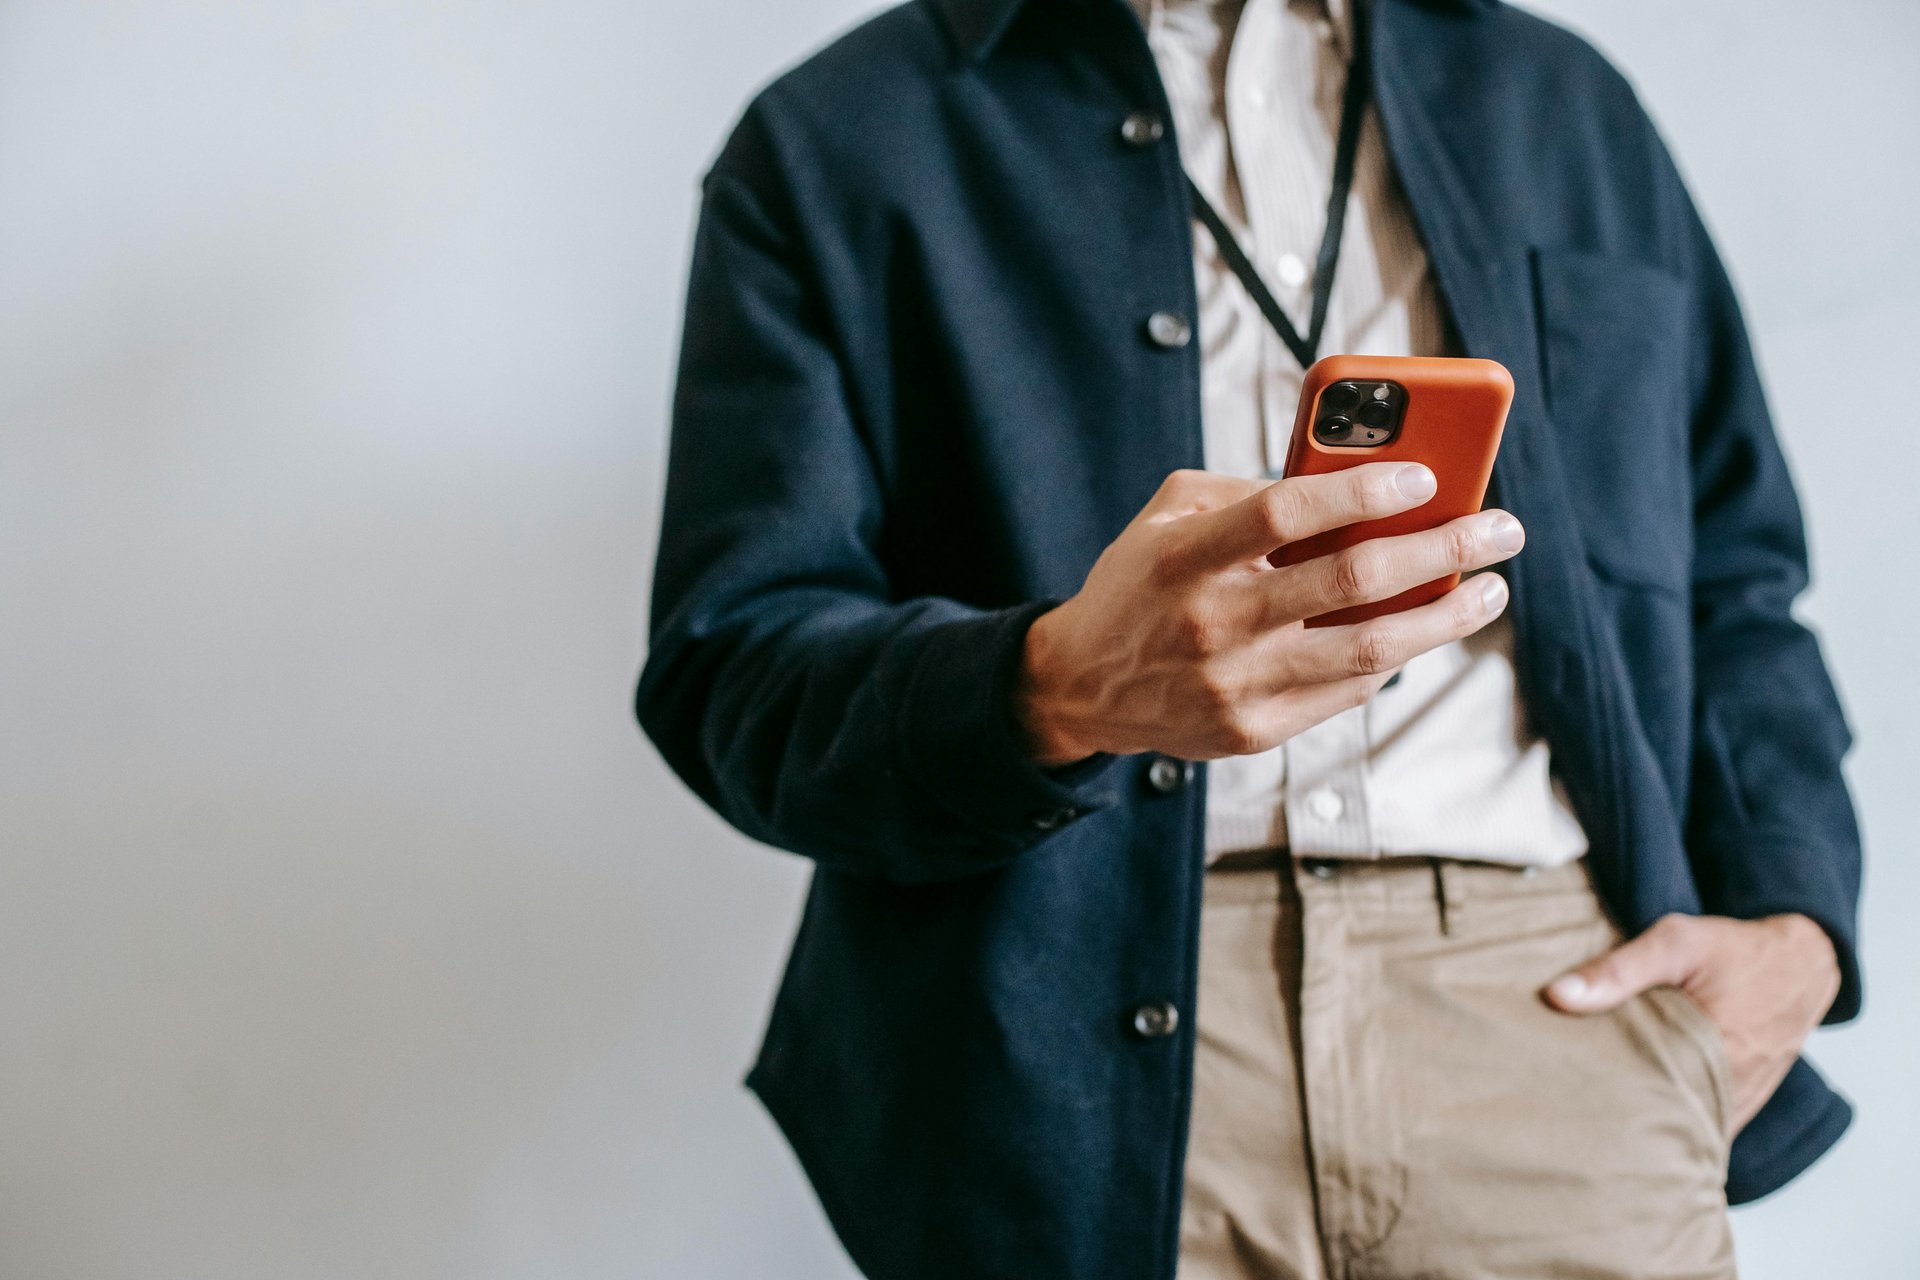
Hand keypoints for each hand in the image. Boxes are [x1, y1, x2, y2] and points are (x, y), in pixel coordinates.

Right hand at [1015, 464, 1524, 764]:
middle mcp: (1211, 622)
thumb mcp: (1167, 516)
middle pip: (1350, 581)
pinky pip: (1346, 691)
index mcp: (1184, 557)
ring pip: (1370, 650)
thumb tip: (1348, 481)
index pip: (1286, 512)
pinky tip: (1421, 629)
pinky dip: (1393, 657)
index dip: (1363, 490)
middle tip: (1500, 528)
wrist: (1083, 686)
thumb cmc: (1139, 585)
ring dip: (1445, 617)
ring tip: (1489, 588)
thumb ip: (1244, 491)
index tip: (1425, 476)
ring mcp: (1236, 684)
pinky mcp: (1253, 731)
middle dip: (1442, 547)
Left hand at [1543, 912, 1840, 1131]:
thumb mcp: (1676, 942)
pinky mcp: (1746, 1099)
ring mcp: (1742, 1100)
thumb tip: (1558, 996)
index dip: (1605, 1106)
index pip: (1648, 1102)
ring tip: (1600, 1120)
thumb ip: (1618, 970)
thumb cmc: (1737, 949)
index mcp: (1715, 1054)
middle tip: (1574, 1115)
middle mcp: (1733, 1088)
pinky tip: (1643, 1114)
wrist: (1803, 961)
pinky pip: (1709, 1125)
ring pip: (1688, 1130)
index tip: (1566, 1103)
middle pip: (1665, 1123)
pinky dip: (1679, 1122)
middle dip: (1621, 1123)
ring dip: (1651, 1125)